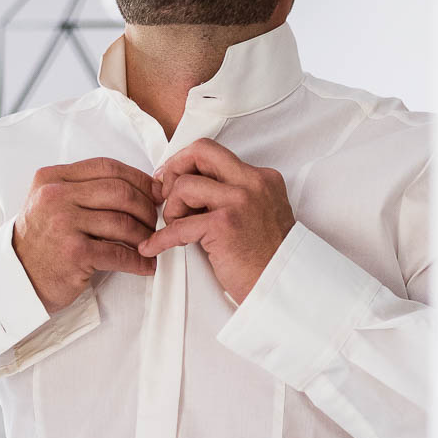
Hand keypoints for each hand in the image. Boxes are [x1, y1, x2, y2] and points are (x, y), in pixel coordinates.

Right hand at [13, 158, 160, 312]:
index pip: (107, 168)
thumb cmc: (42, 241)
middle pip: (120, 192)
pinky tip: (146, 266)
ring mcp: (63, 224)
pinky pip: (119, 253)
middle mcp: (55, 197)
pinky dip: (139, 261)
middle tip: (156, 221)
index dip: (139, 179)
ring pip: (123, 221)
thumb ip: (83, 189)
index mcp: (52, 178)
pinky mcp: (74, 253)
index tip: (154, 192)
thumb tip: (140, 187)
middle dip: (146, 207)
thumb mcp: (52, 203)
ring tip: (151, 243)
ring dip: (145, 235)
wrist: (18, 278)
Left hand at [138, 138, 294, 302]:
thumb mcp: (260, 214)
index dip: (187, 163)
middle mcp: (253, 183)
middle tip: (165, 191)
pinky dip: (161, 238)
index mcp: (262, 178)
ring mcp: (240, 201)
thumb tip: (190, 189)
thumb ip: (233, 196)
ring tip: (177, 228)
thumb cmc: (268, 258)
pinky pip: (178, 225)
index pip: (215, 154)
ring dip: (171, 209)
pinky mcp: (225, 225)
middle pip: (200, 151)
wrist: (284, 286)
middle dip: (174, 168)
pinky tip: (153, 247)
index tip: (173, 179)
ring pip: (184, 186)